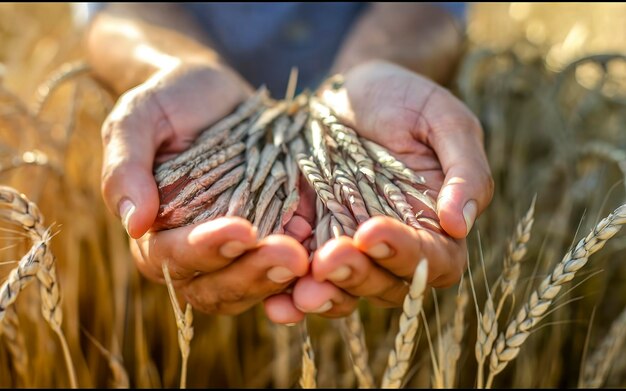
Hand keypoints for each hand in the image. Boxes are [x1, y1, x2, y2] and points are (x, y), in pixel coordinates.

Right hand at [101, 61, 308, 316]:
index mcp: (155, 233)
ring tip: (307, 258)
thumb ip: (126, 166)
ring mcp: (235, 253)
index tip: (240, 228)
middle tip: (289, 256)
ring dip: (278, 280)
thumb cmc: (169, 103)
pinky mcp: (271, 241)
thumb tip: (132, 222)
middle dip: (251, 274)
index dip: (203, 251)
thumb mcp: (138, 119)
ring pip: (251, 288)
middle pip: (215, 288)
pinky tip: (325, 257)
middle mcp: (194, 254)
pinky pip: (285, 273)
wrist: (214, 94)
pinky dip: (303, 275)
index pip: (171, 259)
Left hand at [265, 60, 492, 320]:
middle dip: (357, 276)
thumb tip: (460, 223)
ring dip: (324, 295)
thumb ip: (465, 170)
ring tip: (300, 290)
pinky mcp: (310, 241)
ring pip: (344, 290)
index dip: (405, 255)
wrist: (348, 90)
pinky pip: (301, 276)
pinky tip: (273, 301)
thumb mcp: (445, 120)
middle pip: (386, 285)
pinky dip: (287, 294)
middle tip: (328, 260)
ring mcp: (350, 247)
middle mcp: (394, 247)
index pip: (433, 262)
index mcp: (435, 225)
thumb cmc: (406, 99)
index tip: (371, 230)